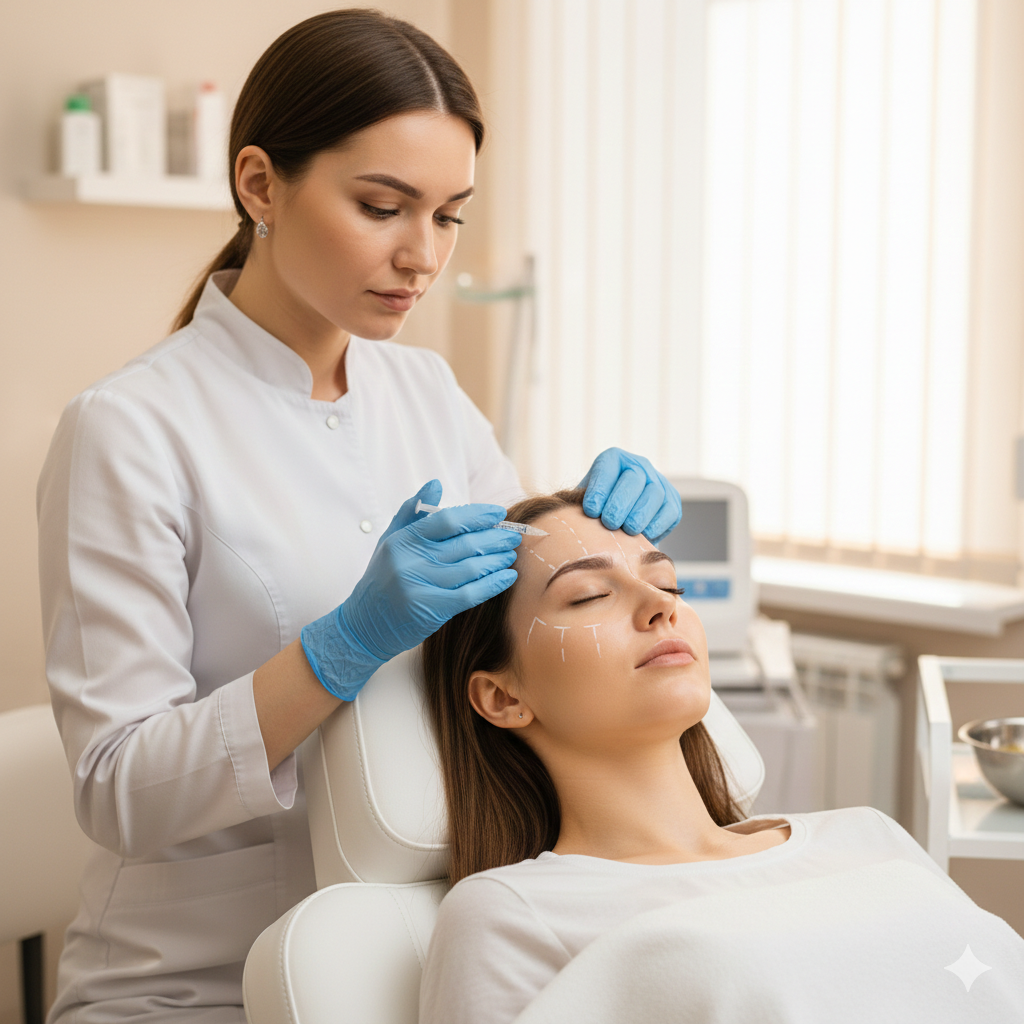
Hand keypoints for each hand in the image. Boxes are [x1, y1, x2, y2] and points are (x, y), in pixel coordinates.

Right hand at [300, 481, 519, 699]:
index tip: (497, 513)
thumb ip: (412, 511)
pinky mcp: (432, 610)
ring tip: (511, 554)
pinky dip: (493, 584)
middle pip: (465, 544)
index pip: (447, 520)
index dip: (477, 515)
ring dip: (497, 559)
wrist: (364, 626)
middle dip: (494, 537)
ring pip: (471, 568)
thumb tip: (435, 484)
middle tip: (513, 534)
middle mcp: (411, 561)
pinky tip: (508, 577)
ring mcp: (422, 586)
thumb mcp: (390, 541)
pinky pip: (471, 593)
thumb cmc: (381, 578)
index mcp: (403, 540)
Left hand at [579, 448, 681, 541]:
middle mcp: (638, 466)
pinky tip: (644, 536)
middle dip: (621, 502)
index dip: (600, 488)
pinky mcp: (672, 502)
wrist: (615, 526)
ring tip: (627, 531)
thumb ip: (578, 505)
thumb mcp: (584, 504)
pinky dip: (657, 525)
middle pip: (634, 478)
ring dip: (640, 514)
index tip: (590, 511)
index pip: (607, 466)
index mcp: (613, 460)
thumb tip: (572, 518)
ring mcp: (658, 482)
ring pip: (654, 494)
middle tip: (609, 522)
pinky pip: (669, 511)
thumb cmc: (595, 513)